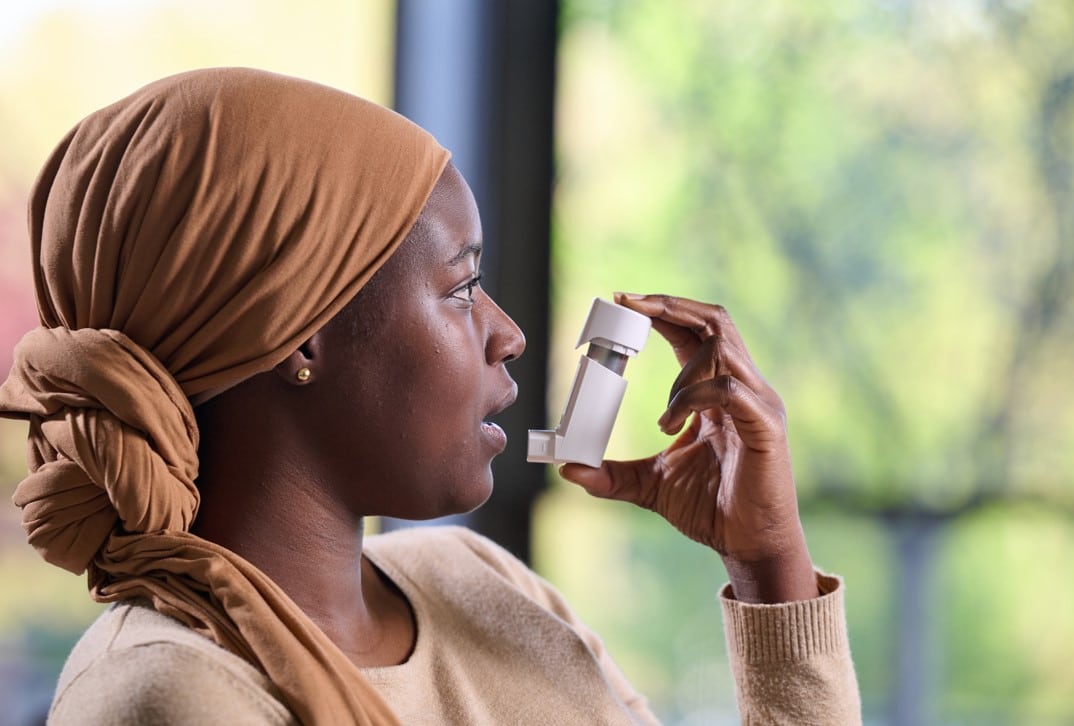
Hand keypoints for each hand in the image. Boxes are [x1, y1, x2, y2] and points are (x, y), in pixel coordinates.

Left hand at [559, 293, 818, 602]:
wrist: (749, 547)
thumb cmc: (711, 509)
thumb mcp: (650, 485)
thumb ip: (612, 474)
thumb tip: (566, 468)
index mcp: (720, 391)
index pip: (696, 331)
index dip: (662, 310)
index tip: (621, 302)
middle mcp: (744, 387)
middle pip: (715, 320)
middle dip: (670, 306)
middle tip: (628, 305)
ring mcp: (759, 404)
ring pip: (721, 348)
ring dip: (680, 369)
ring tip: (664, 414)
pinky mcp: (766, 427)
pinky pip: (728, 389)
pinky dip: (693, 397)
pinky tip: (672, 424)